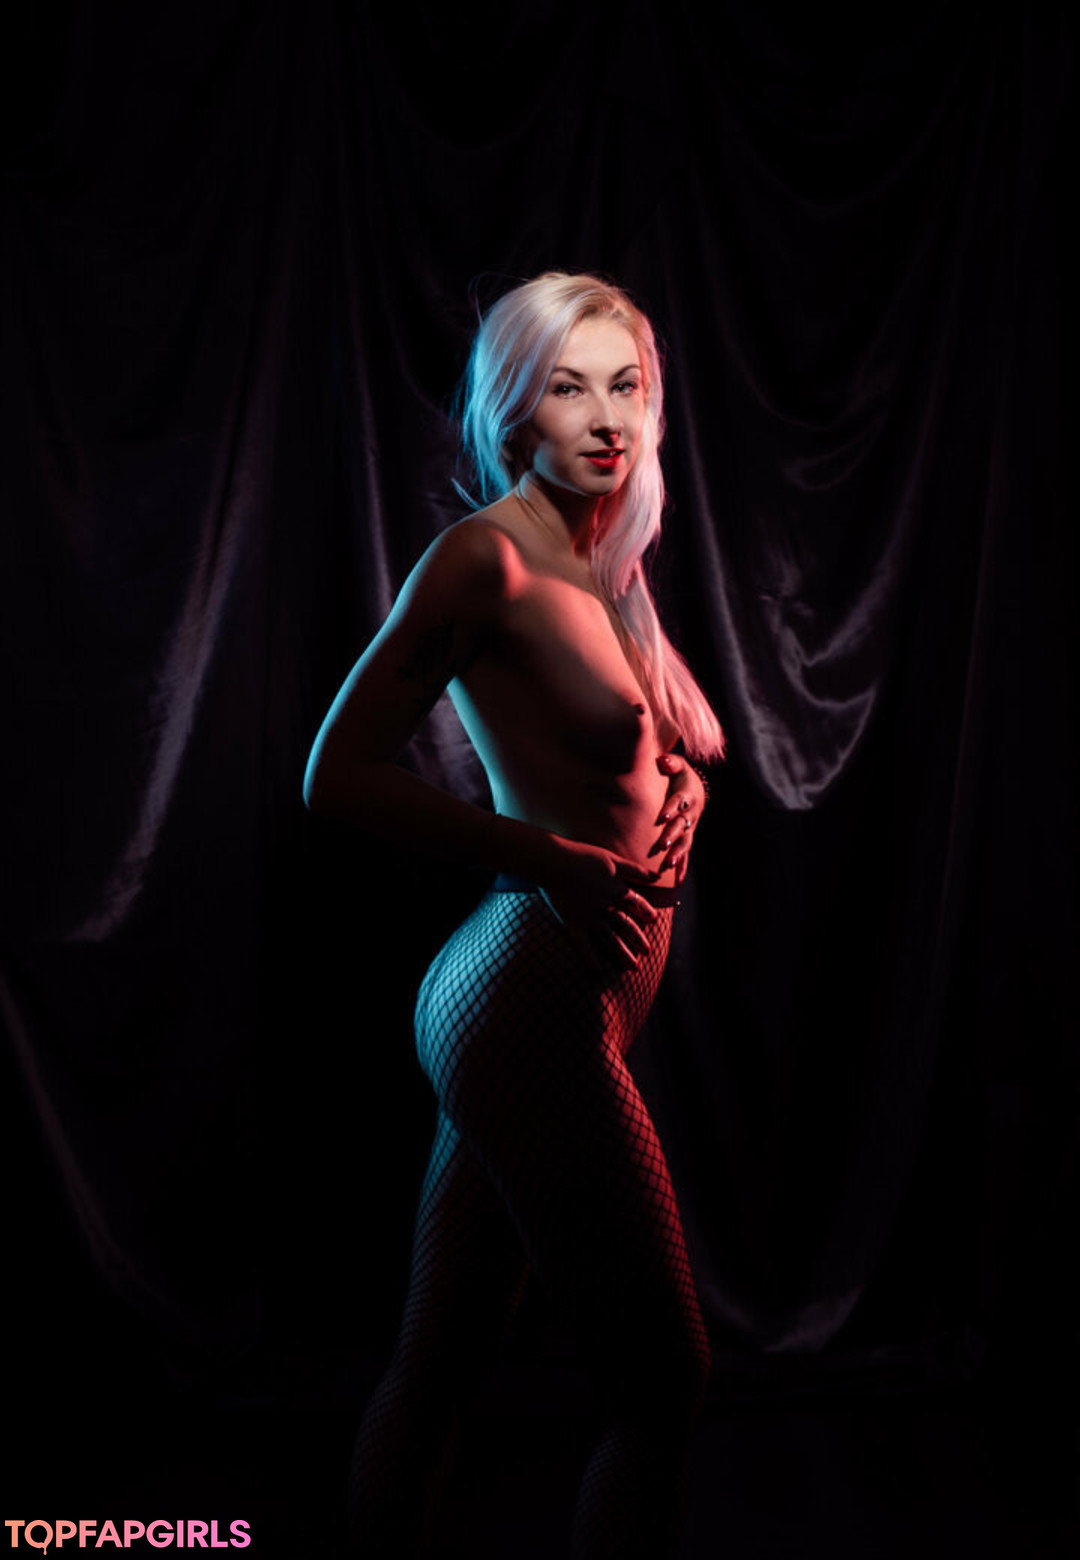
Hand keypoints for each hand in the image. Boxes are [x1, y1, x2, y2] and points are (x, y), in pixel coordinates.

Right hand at [538, 838, 659, 971]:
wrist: (554, 862)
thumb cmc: (582, 856)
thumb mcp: (612, 859)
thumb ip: (635, 870)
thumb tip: (657, 877)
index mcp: (617, 890)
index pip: (637, 904)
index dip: (647, 912)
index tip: (654, 920)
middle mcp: (607, 907)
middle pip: (627, 925)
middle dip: (638, 939)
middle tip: (648, 951)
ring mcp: (590, 917)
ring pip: (611, 939)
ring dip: (623, 953)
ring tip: (634, 967)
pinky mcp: (573, 923)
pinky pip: (584, 945)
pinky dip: (590, 958)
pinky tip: (598, 971)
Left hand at [651, 752, 705, 884]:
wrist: (694, 789)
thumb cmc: (679, 776)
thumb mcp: (677, 765)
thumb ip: (670, 763)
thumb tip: (662, 761)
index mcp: (686, 796)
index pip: (678, 802)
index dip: (671, 808)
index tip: (662, 816)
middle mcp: (690, 814)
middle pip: (681, 826)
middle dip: (672, 835)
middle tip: (662, 845)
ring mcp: (689, 828)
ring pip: (684, 843)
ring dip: (676, 854)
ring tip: (667, 864)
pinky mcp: (687, 838)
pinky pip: (685, 855)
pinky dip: (681, 868)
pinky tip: (676, 882)